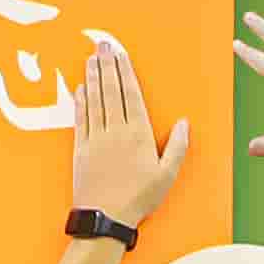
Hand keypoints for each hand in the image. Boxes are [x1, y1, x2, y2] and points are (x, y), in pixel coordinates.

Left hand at [69, 31, 189, 229]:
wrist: (105, 218)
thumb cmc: (139, 199)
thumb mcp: (167, 175)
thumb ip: (177, 146)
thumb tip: (183, 122)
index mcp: (138, 133)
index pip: (131, 94)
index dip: (125, 72)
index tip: (121, 55)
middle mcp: (116, 130)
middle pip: (111, 90)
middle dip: (107, 65)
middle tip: (102, 44)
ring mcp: (96, 138)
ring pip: (94, 100)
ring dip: (92, 77)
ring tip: (91, 58)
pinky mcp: (80, 149)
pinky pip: (80, 118)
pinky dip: (80, 101)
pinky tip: (80, 88)